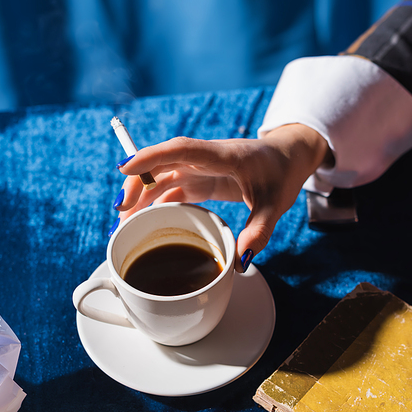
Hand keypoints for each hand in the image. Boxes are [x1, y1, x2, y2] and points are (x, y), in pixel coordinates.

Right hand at [116, 124, 329, 270]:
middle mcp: (206, 159)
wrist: (290, 157)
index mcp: (223, 156)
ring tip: (123, 222)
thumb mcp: (276, 204)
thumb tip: (240, 261)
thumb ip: (259, 231)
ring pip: (163, 178)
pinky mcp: (202, 179)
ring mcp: (202, 168)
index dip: (151, 157)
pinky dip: (156, 203)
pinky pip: (173, 189)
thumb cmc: (283, 173)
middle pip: (163, 165)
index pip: (180, 150)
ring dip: (143, 196)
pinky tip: (144, 219)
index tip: (125, 167)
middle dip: (138, 184)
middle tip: (121, 211)